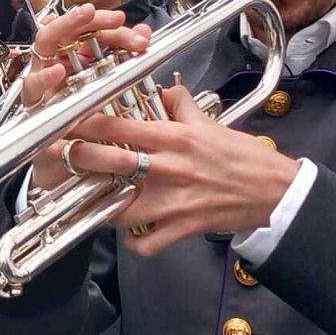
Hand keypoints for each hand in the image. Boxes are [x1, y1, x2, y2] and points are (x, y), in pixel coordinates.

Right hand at [16, 4, 151, 195]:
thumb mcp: (109, 98)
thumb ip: (124, 65)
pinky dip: (44, 77)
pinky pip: (33, 87)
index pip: (89, 32)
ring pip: (44, 46)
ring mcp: (41, 83)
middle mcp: (56, 66)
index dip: (110, 26)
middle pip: (67, 28)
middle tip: (108, 17)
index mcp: (75, 60)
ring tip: (82, 27)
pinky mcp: (31, 104)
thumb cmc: (85, 132)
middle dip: (84, 19)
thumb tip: (145, 34)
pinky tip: (58, 72)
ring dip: (62, 31)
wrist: (65, 171)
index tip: (134, 29)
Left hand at [61, 82, 300, 254]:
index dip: (85, 124)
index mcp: (174, 139)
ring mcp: (173, 202)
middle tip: (59, 157)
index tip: (66, 122)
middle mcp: (169, 169)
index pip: (118, 125)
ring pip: (119, 209)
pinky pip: (145, 243)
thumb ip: (179, 106)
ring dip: (103, 205)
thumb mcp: (209, 124)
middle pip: (110, 162)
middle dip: (79, 159)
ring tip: (96, 199)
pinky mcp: (182, 228)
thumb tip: (161, 91)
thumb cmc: (244, 157)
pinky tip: (132, 233)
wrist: (276, 191)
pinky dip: (134, 242)